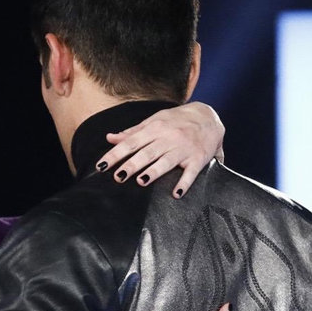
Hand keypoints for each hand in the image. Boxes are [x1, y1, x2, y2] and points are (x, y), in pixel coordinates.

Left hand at [97, 101, 224, 197]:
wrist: (209, 116)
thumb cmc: (177, 121)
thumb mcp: (155, 121)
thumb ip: (133, 132)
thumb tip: (110, 138)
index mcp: (155, 128)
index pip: (131, 142)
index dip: (115, 154)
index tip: (102, 165)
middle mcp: (169, 138)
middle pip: (147, 153)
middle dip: (131, 164)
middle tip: (117, 176)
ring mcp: (184, 149)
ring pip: (167, 161)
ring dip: (154, 171)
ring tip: (142, 181)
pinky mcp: (198, 158)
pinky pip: (191, 172)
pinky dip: (185, 183)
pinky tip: (176, 193)